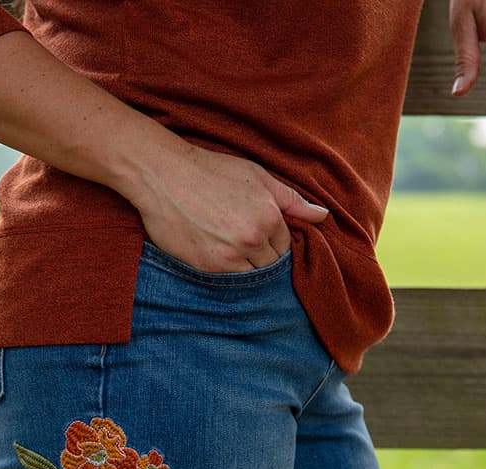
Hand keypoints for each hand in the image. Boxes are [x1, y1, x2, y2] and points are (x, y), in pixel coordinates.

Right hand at [133, 144, 327, 273]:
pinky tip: (213, 252)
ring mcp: (228, 256)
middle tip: (240, 243)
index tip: (256, 235)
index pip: (284, 247)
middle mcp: (252, 239)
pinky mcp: (206, 267)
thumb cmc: (210, 170)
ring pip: (250, 277)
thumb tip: (323, 216)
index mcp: (269, 217)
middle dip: (260, 257)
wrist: (162, 175)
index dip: (272, 242)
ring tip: (227, 248)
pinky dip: (224, 272)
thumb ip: (290, 199)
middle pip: (269, 265)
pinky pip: (226, 282)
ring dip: (243, 267)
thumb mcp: (256, 176)